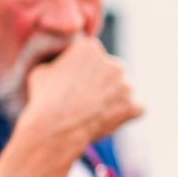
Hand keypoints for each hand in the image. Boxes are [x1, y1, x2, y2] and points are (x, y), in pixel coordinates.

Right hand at [15, 36, 142, 153]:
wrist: (55, 128)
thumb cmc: (45, 99)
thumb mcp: (41, 71)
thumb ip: (57, 63)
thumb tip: (59, 65)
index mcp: (91, 48)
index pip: (92, 56)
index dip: (82, 71)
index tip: (73, 84)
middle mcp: (113, 63)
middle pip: (111, 71)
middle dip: (101, 83)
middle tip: (84, 100)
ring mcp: (126, 85)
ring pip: (123, 90)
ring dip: (113, 99)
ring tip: (92, 113)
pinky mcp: (133, 106)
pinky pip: (136, 109)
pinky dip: (126, 114)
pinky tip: (110, 120)